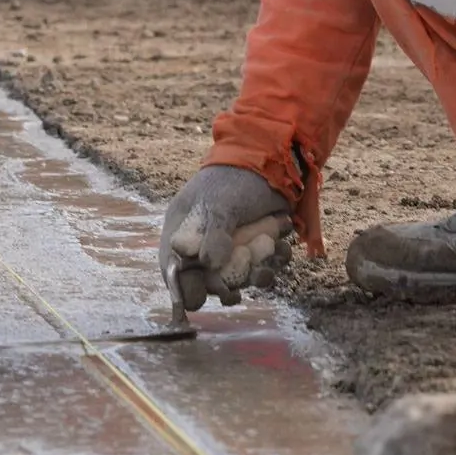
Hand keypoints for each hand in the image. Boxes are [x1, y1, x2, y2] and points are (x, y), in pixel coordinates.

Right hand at [161, 166, 293, 312]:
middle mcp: (203, 245)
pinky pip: (261, 268)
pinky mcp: (255, 249)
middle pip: (209, 280)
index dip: (187, 286)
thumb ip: (212, 234)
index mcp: (183, 232)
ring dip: (256, 271)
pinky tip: (281, 244)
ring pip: (238, 278)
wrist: (273, 161)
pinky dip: (272, 261)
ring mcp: (230, 248)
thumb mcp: (219, 203)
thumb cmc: (235, 179)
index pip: (174, 270)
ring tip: (268, 251)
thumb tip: (210, 265)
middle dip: (229, 281)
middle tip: (242, 278)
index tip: (204, 293)